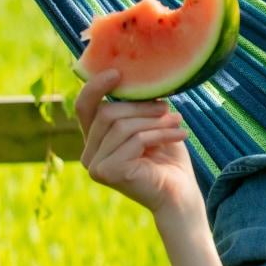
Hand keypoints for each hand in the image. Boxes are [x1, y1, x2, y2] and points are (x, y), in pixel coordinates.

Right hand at [75, 69, 197, 215]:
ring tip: (178, 122)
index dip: (96, 87)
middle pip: (108, 113)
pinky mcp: (107, 172)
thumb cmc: (167, 158)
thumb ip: (137, 107)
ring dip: (155, 121)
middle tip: (169, 109)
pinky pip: (134, 141)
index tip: (118, 72)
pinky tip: (180, 135)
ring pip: (122, 126)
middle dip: (141, 107)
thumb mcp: (151, 124)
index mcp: (95, 140)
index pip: (85, 107)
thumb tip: (135, 77)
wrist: (180, 193)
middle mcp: (88, 154)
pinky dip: (160, 134)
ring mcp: (94, 165)